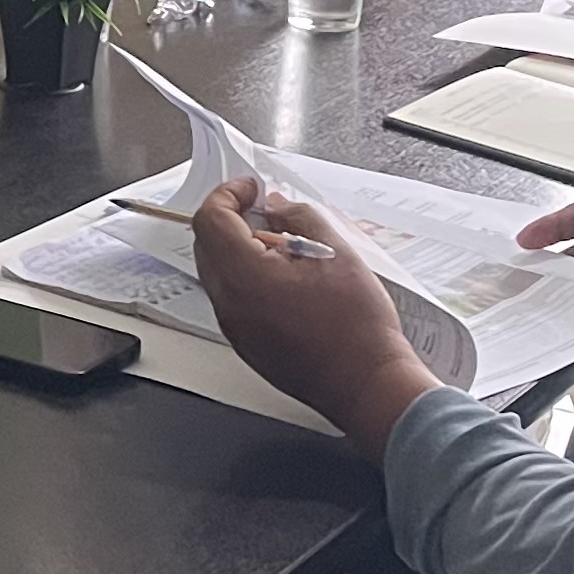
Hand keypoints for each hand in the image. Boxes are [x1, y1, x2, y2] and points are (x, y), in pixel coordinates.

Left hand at [187, 178, 445, 452]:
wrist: (367, 384)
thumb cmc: (357, 327)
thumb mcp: (336, 252)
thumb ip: (300, 217)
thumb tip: (277, 207)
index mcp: (245, 277)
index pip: (210, 220)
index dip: (228, 194)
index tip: (251, 189)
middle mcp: (230, 304)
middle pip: (207, 245)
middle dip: (232, 220)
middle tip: (266, 211)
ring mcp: (235, 328)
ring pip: (218, 273)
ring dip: (239, 249)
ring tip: (284, 246)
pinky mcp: (246, 345)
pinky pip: (232, 299)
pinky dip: (246, 277)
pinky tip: (286, 277)